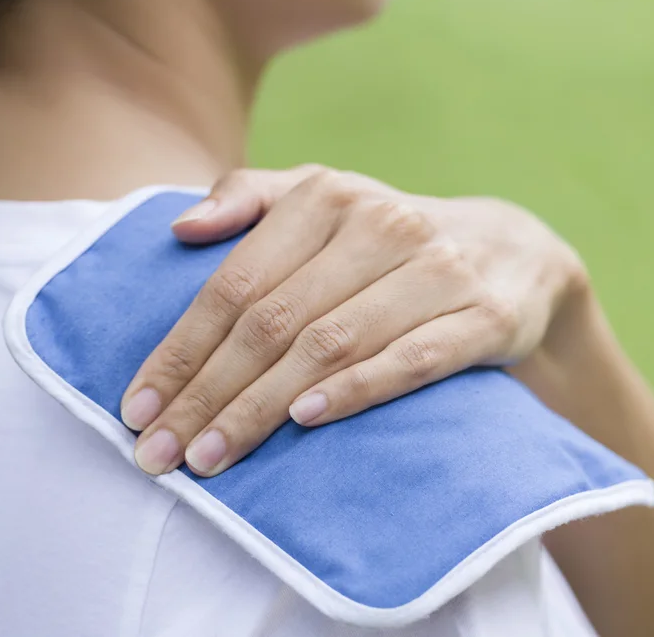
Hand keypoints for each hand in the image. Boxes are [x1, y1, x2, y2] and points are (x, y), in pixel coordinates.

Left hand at [121, 166, 586, 476]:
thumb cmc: (394, 241)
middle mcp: (384, 227)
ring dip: (263, 405)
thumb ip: (254, 197)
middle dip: (208, 392)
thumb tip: (182, 229)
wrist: (516, 253)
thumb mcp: (331, 201)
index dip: (181, 348)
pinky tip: (305, 420)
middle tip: (162, 453)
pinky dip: (356, 389)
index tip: (137, 408)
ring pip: (333, 343)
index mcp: (333, 197)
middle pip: (275, 319)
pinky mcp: (484, 317)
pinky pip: (411, 359)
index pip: (237, 281)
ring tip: (212, 455)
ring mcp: (438, 271)